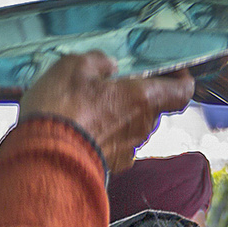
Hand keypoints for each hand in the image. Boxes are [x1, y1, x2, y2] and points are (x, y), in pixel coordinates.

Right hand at [18, 52, 194, 172]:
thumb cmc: (62, 110)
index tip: (172, 71)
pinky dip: (106, 133)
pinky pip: (118, 143)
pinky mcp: (114, 164)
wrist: (45, 159)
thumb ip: (98, 62)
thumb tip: (109, 65)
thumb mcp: (74, 67)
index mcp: (142, 98)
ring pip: (134, 125)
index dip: (181, 79)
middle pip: (154, 106)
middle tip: (112, 82)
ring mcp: (130, 148)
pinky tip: (83, 126)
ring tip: (89, 103)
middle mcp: (143, 126)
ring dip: (120, 113)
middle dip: (138, 93)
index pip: (182, 92)